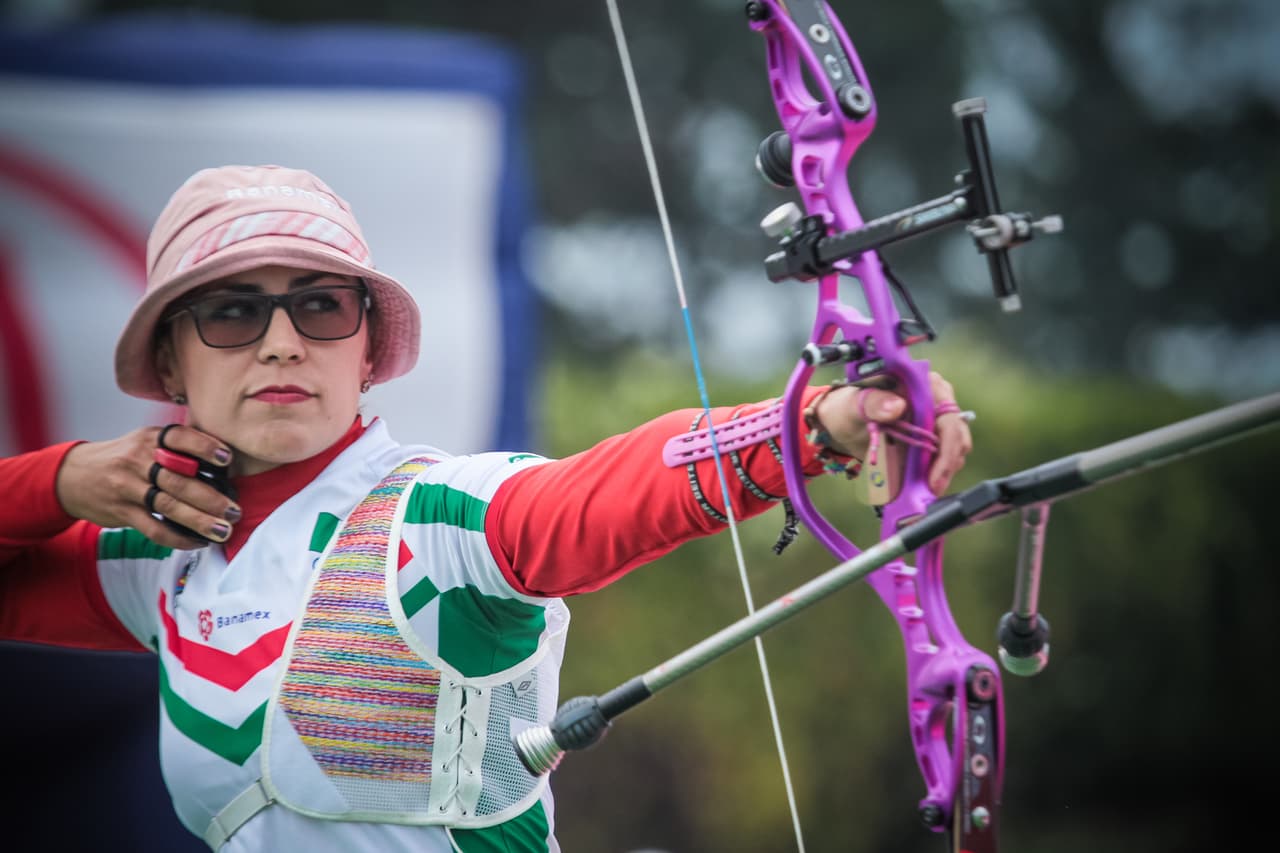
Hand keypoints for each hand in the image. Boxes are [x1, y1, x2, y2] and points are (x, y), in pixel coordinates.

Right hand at [56, 425, 239, 549]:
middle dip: (211, 498)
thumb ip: (177, 448)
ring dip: (200, 521)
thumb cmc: (123, 458)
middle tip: (235, 510)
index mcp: (149, 439)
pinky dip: (178, 538)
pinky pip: (154, 529)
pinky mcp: (122, 512)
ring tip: (224, 530)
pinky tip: (198, 542)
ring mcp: (128, 487)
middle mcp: (138, 461)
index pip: (179, 438)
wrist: (73, 476)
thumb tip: (224, 462)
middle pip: (179, 479)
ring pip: (169, 506)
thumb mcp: (144, 441)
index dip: (205, 447)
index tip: (228, 459)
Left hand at [814, 371, 972, 494]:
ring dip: (943, 473)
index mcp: (926, 386)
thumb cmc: (851, 407)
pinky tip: (922, 489)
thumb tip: (897, 407)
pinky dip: (935, 476)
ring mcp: (937, 425)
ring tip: (926, 491)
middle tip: (932, 489)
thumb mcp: (857, 404)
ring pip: (954, 452)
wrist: (843, 423)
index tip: (934, 475)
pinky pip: (942, 462)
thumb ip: (875, 403)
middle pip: (958, 437)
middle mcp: (938, 403)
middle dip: (947, 465)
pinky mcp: (931, 444)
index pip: (949, 417)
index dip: (947, 447)